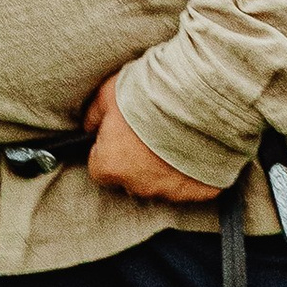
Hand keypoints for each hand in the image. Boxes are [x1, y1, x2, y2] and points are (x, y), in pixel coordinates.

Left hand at [84, 71, 219, 204]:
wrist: (196, 100)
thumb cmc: (149, 96)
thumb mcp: (108, 94)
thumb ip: (94, 115)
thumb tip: (88, 126)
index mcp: (111, 165)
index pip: (99, 167)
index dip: (109, 149)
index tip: (120, 134)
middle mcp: (138, 185)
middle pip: (131, 177)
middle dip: (138, 159)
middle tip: (151, 132)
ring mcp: (170, 191)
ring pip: (161, 182)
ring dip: (165, 165)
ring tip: (175, 137)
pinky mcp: (198, 192)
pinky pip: (191, 185)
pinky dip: (191, 170)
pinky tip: (196, 148)